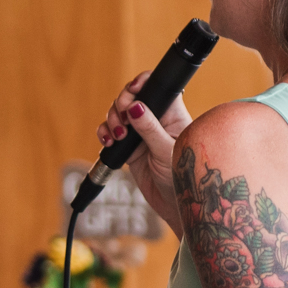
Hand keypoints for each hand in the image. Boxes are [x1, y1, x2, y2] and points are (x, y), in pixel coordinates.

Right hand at [95, 71, 192, 232]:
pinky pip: (111, 133)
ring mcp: (141, 133)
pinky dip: (105, 133)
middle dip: (121, 104)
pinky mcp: (129, 147)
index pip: (157, 88)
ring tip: (117, 135)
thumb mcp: (166, 151)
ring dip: (112, 120)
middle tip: (122, 118)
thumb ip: (150, 129)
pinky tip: (109, 141)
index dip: (142, 83)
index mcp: (172, 115)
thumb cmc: (183, 178)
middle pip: (133, 98)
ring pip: (119, 114)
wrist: (175, 204)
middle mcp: (156, 120)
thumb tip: (136, 107)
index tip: (133, 90)